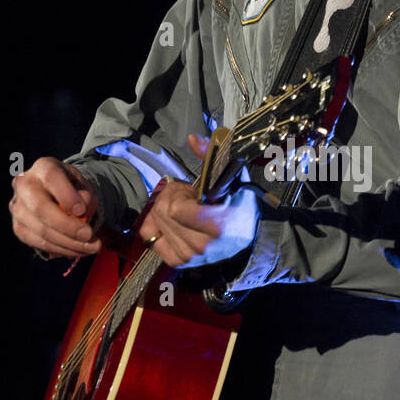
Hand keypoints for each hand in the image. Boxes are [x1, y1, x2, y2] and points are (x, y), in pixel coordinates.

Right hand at [10, 157, 102, 258]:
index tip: (82, 210)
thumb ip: (85, 195)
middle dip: (67, 226)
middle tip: (89, 236)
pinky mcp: (18, 227)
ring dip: (68, 243)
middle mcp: (24, 184)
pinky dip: (61, 249)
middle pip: (40, 208)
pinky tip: (77, 250)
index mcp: (43, 167)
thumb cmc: (72, 188)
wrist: (57, 195)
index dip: (66, 195)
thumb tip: (80, 213)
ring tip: (91, 247)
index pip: (51, 177)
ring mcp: (17, 207)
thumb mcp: (83, 185)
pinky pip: (38, 243)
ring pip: (40, 230)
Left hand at [138, 133, 257, 269]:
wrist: (248, 235)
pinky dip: (156, 226)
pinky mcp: (180, 261)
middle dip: (171, 198)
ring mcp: (191, 256)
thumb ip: (211, 157)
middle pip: (163, 213)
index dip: (180, 193)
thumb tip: (193, 139)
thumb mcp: (232, 177)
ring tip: (185, 210)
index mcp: (218, 225)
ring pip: (156, 223)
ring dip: (167, 212)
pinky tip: (171, 220)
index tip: (193, 191)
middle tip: (188, 198)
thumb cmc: (240, 205)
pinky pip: (151, 238)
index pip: (174, 208)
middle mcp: (203, 245)